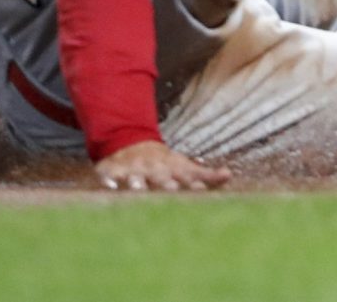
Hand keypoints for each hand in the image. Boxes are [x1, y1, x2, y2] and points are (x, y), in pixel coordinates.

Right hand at [95, 141, 230, 191]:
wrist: (130, 143)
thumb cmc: (162, 162)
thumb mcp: (183, 165)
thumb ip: (204, 174)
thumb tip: (228, 175)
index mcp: (172, 168)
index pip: (186, 177)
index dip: (194, 184)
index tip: (201, 191)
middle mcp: (153, 169)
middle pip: (161, 178)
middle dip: (167, 186)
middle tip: (172, 192)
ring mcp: (132, 169)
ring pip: (135, 179)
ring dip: (138, 185)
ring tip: (139, 190)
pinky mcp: (111, 171)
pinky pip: (108, 177)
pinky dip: (108, 183)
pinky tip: (109, 188)